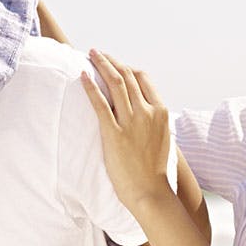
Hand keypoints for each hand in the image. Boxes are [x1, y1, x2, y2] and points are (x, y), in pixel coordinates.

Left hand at [80, 49, 172, 211]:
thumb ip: (154, 121)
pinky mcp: (114, 133)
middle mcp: (147, 112)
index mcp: (160, 111)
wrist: (150, 192)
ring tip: (90, 55)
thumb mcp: (162, 138)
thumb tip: (143, 110)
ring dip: (101, 65)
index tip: (114, 63)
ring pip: (115, 83)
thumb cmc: (154, 170)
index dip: (126, 67)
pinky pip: (100, 104)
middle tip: (97, 53)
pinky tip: (83, 76)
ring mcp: (131, 122)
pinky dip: (91, 87)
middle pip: (127, 76)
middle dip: (110, 61)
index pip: (142, 78)